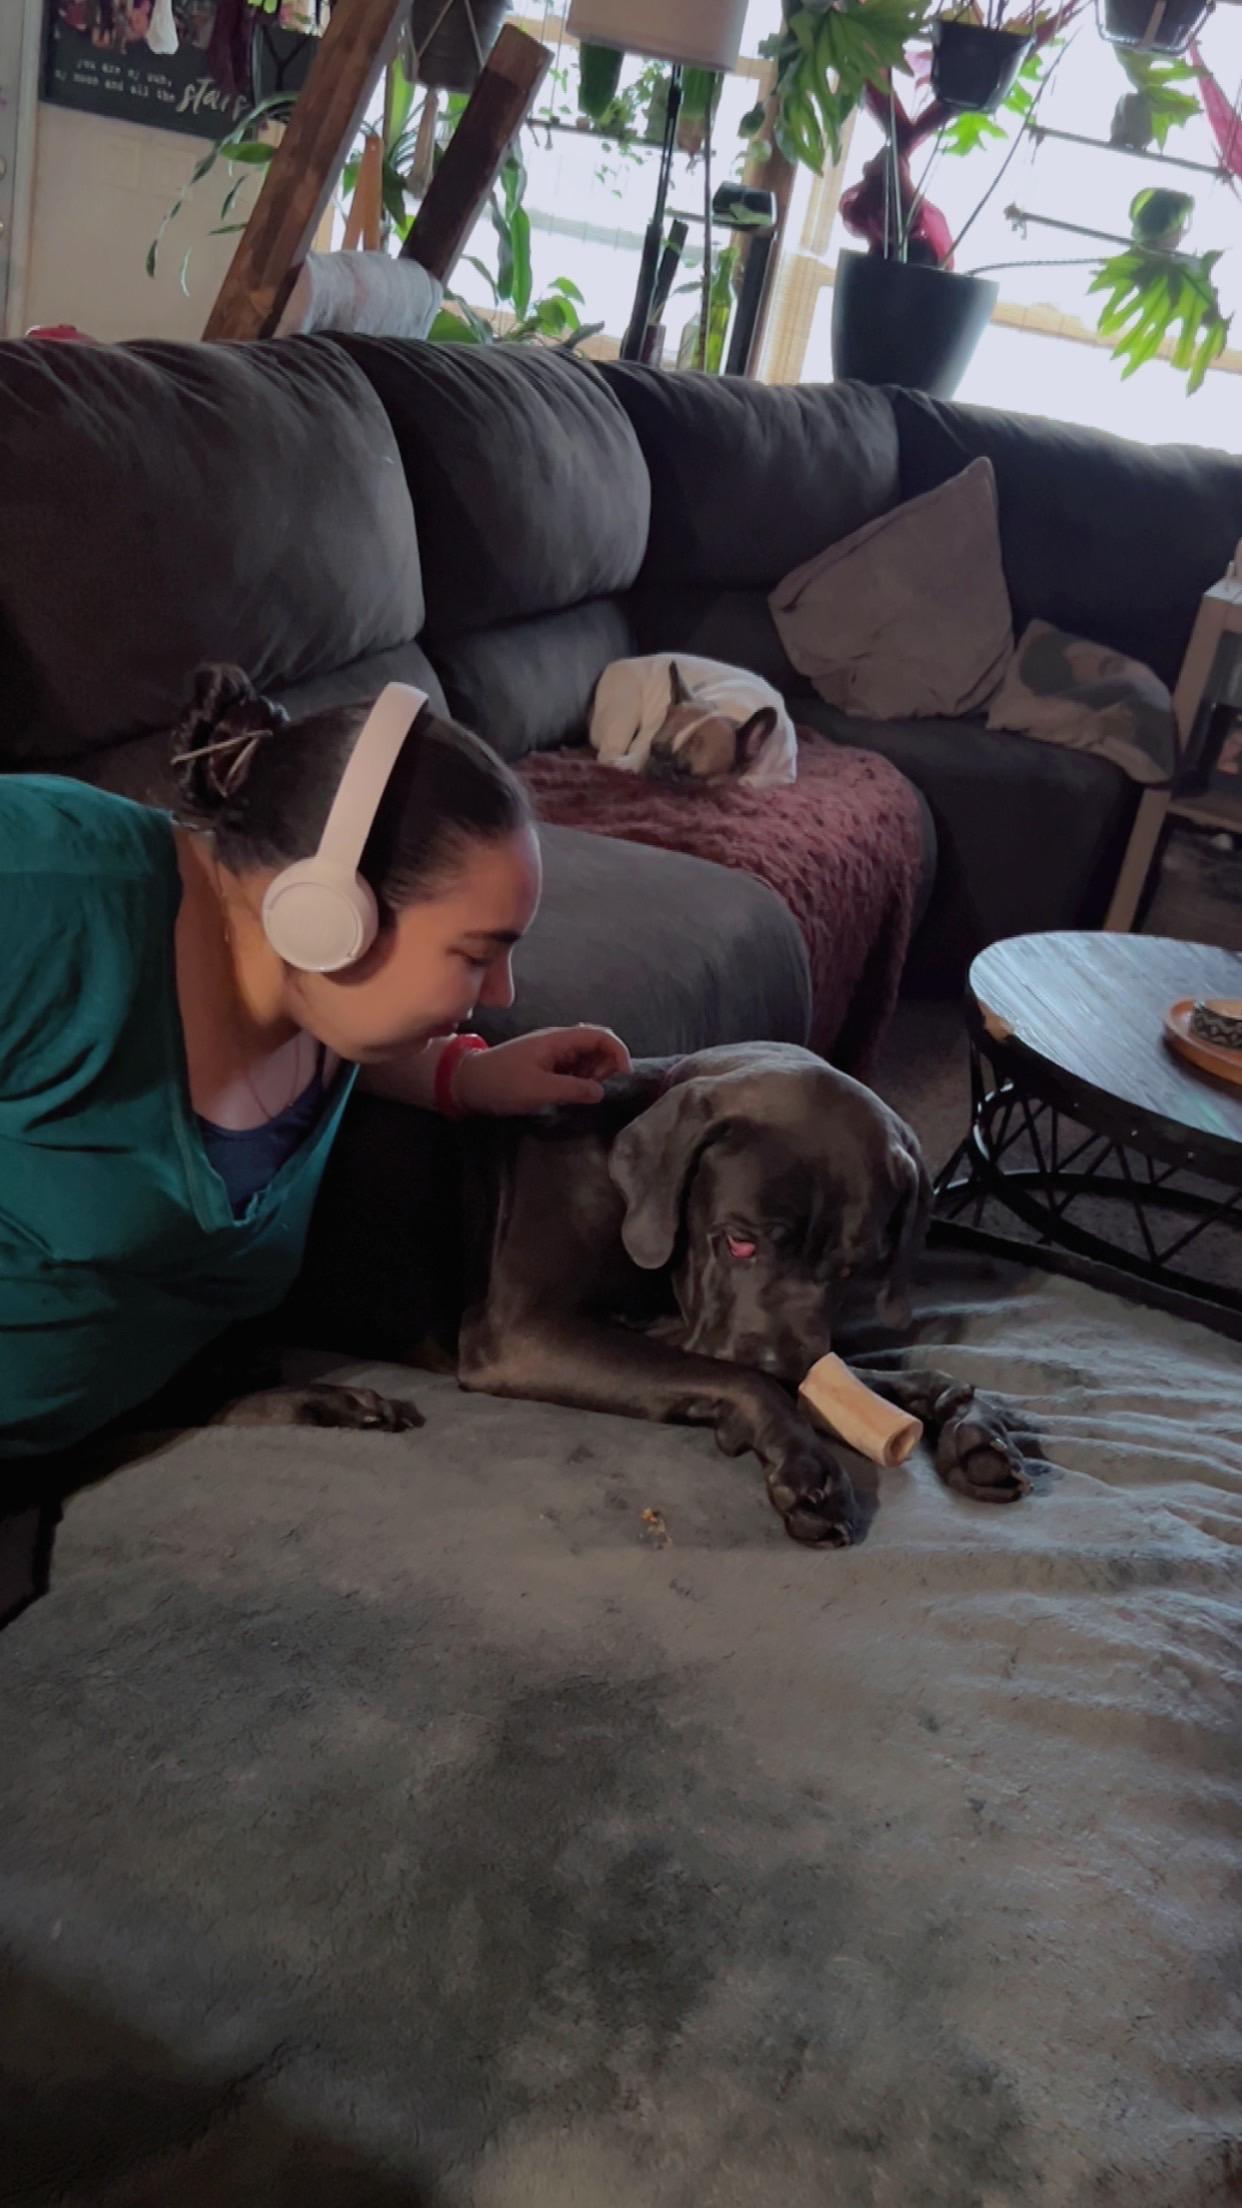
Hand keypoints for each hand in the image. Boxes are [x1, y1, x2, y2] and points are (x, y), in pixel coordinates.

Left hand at [454, 1026, 631, 1114]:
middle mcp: (558, 1041)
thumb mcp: (539, 1090)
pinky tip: (572, 1091)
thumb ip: (573, 1089)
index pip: (601, 1035)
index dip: (618, 1052)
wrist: (469, 1082)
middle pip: (598, 1043)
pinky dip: (581, 1077)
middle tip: (597, 1088)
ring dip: (594, 1072)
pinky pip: (574, 1065)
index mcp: (558, 1040)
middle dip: (607, 1064)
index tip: (623, 1076)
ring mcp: (552, 1051)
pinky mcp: (546, 1063)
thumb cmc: (501, 1083)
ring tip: (583, 1092)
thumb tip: (601, 1091)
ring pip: (587, 1055)